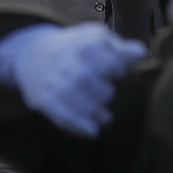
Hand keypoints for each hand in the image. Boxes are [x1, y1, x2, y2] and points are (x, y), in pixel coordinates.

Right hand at [0, 23, 147, 136]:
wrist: (32, 53)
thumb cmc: (76, 48)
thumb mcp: (97, 40)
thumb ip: (121, 49)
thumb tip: (141, 52)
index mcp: (84, 42)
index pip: (109, 61)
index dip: (117, 69)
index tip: (116, 72)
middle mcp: (66, 60)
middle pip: (91, 81)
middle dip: (105, 92)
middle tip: (107, 94)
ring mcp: (53, 80)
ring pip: (78, 100)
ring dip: (95, 112)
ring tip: (105, 117)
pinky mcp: (43, 99)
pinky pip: (61, 115)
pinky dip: (79, 126)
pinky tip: (93, 132)